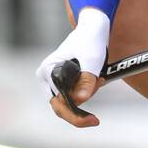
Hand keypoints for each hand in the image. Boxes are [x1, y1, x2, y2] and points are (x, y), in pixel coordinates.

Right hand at [36, 7, 109, 127]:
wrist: (93, 27)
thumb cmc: (90, 39)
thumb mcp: (92, 59)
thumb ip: (87, 80)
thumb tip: (80, 100)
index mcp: (47, 71)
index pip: (58, 104)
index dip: (75, 115)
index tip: (94, 120)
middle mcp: (46, 77)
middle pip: (64, 104)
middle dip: (85, 99)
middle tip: (100, 83)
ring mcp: (53, 79)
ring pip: (71, 100)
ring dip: (88, 93)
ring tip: (99, 76)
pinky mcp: (62, 79)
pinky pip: (74, 94)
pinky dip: (87, 89)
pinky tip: (96, 77)